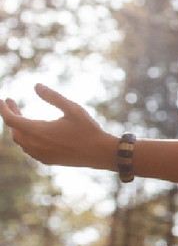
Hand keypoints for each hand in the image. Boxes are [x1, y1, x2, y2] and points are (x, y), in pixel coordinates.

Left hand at [1, 84, 116, 170]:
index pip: (11, 119)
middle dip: (12, 115)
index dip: (4, 109)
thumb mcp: (73, 108)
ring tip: (22, 117)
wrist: (100, 153)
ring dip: (18, 128)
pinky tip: (33, 133)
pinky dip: (26, 139)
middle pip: (14, 130)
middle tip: (13, 103)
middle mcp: (35, 145)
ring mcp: (40, 154)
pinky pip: (29, 149)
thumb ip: (53, 97)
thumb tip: (36, 85)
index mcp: (38, 131)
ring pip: (20, 141)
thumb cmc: (88, 129)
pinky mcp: (46, 160)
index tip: (3, 100)